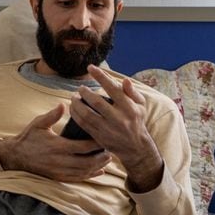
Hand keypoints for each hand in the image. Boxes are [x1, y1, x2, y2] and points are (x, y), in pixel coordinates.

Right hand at [0, 104, 112, 181]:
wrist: (15, 156)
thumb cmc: (28, 138)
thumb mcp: (38, 124)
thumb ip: (52, 115)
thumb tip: (63, 105)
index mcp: (57, 146)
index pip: (83, 147)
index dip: (96, 144)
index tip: (105, 137)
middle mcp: (60, 161)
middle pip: (87, 162)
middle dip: (101, 157)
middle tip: (111, 150)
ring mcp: (59, 170)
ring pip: (84, 171)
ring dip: (97, 167)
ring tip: (108, 160)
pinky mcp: (57, 176)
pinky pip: (77, 178)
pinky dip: (89, 176)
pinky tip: (98, 172)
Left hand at [68, 65, 163, 191]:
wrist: (135, 147)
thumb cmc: (137, 121)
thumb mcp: (140, 106)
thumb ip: (132, 92)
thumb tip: (124, 80)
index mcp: (129, 108)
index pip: (113, 89)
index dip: (101, 77)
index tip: (91, 67)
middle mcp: (118, 118)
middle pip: (97, 102)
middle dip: (85, 93)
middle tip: (80, 88)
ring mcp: (108, 129)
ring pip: (87, 114)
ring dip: (77, 104)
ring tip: (74, 98)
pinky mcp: (100, 137)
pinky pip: (84, 125)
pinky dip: (76, 115)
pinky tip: (73, 109)